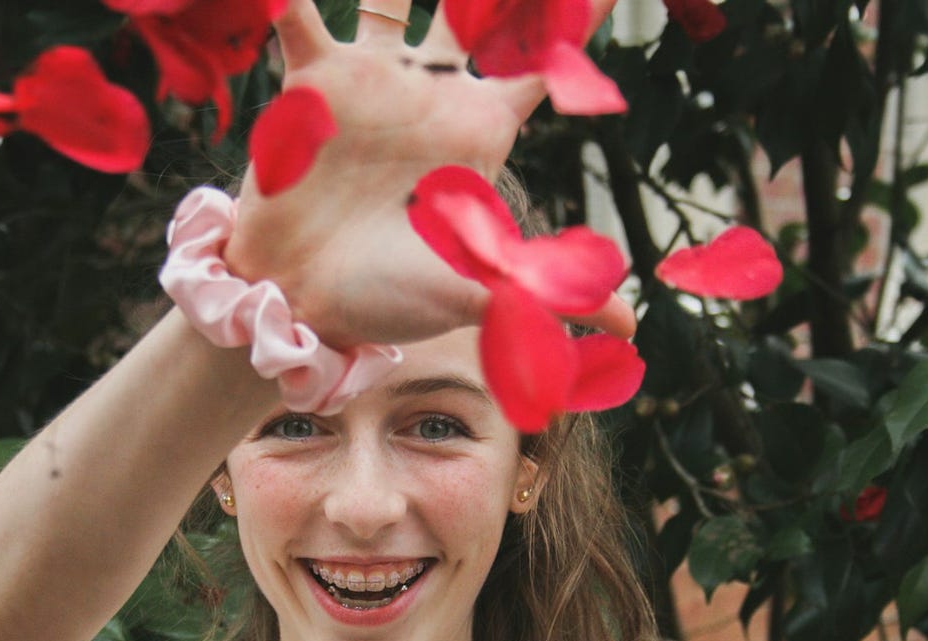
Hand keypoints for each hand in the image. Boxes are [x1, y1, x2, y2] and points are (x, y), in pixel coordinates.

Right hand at [224, 0, 632, 347]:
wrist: (300, 304)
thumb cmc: (390, 299)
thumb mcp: (477, 291)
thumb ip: (548, 292)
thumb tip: (631, 322)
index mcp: (480, 131)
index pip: (543, 64)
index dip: (576, 19)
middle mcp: (431, 95)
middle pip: (474, 12)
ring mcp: (372, 82)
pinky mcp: (310, 82)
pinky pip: (296, 15)